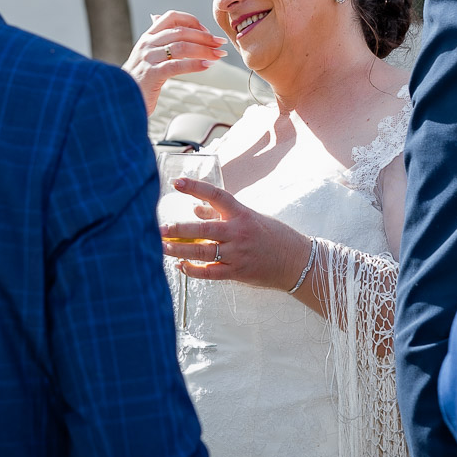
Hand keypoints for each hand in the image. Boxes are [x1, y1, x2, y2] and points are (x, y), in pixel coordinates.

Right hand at [124, 10, 226, 113]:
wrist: (120, 100)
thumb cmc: (138, 80)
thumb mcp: (145, 55)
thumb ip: (155, 40)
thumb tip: (157, 17)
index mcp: (148, 37)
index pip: (171, 17)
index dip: (192, 21)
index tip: (206, 31)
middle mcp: (147, 44)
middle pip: (181, 32)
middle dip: (204, 37)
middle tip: (220, 44)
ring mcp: (148, 58)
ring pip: (182, 47)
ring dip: (204, 50)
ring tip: (218, 56)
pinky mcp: (151, 75)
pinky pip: (177, 65)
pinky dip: (195, 64)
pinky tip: (207, 66)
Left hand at [161, 177, 313, 292]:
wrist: (296, 261)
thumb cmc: (273, 236)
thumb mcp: (250, 218)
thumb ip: (222, 214)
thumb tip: (196, 209)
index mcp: (242, 214)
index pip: (216, 196)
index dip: (195, 187)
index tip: (176, 183)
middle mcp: (239, 233)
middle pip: (203, 229)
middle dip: (179, 229)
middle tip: (160, 228)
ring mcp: (238, 254)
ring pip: (203, 252)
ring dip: (180, 250)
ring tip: (162, 247)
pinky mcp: (238, 272)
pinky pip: (210, 273)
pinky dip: (193, 270)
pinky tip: (180, 265)